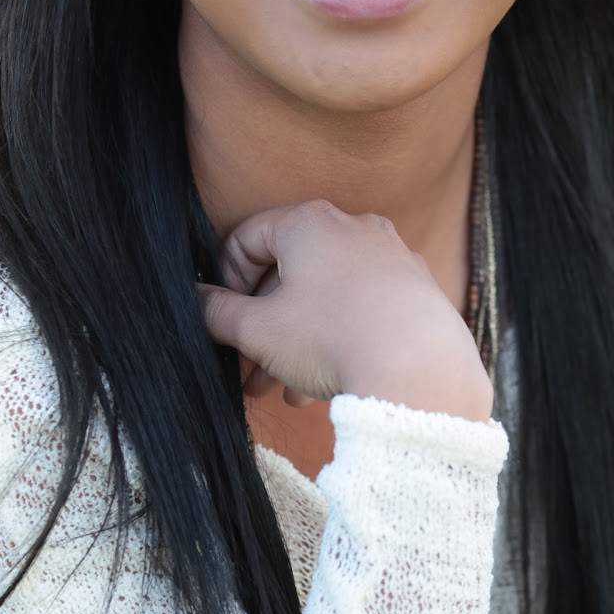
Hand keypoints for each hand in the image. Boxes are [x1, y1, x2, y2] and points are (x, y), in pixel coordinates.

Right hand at [197, 200, 493, 421]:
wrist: (418, 368)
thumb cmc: (331, 338)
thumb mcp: (258, 330)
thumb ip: (217, 312)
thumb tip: (195, 301)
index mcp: (309, 222)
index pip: (246, 238)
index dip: (225, 282)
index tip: (224, 321)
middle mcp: (353, 227)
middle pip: (289, 274)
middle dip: (261, 326)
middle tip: (245, 369)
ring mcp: (390, 256)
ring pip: (325, 298)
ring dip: (295, 343)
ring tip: (278, 391)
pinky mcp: (416, 290)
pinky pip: (362, 310)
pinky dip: (336, 340)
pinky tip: (320, 389)